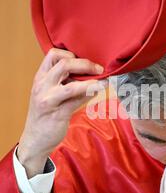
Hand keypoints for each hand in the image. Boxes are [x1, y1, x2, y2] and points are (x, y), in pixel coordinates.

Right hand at [17, 48, 107, 176]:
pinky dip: (90, 94)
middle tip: (99, 68)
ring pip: (72, 85)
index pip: (53, 54)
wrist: (35, 140)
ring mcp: (49, 100)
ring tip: (103, 81)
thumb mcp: (51, 93)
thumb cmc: (45, 115)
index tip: (83, 60)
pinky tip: (98, 91)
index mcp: (41, 77)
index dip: (70, 53)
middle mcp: (42, 86)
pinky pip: (77, 101)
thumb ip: (65, 82)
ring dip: (91, 81)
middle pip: (64, 64)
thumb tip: (90, 73)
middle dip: (85, 64)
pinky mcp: (58, 114)